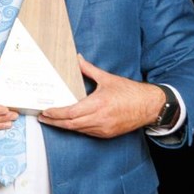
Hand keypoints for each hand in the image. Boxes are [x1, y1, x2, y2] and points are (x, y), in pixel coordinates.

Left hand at [38, 55, 163, 138]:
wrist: (150, 106)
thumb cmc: (131, 92)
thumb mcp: (108, 79)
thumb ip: (89, 70)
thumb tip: (77, 59)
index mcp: (98, 104)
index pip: (70, 112)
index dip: (56, 114)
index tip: (45, 111)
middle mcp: (99, 118)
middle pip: (70, 124)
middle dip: (54, 122)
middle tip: (43, 118)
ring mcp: (103, 128)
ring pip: (78, 130)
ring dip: (64, 126)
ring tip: (52, 120)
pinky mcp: (107, 134)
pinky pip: (87, 132)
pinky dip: (77, 128)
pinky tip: (70, 123)